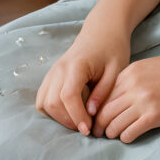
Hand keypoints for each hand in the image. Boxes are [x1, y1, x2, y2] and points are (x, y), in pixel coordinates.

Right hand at [35, 20, 129, 135]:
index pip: (68, 96)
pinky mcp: (50, 77)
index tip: (88, 129)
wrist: (102, 30)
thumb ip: (104, 91)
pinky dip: (52, 111)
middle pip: (52, 103)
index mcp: (76, 65)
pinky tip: (70, 112)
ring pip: (43, 104)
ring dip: (59, 118)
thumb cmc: (113, 48)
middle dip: (68, 120)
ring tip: (80, 120)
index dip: (76, 116)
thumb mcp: (117, 69)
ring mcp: (52, 72)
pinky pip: (43, 100)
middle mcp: (59, 69)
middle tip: (87, 127)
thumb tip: (91, 114)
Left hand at [91, 53, 159, 142]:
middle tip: (102, 134)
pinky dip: (126, 138)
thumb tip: (118, 100)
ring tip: (117, 136)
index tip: (101, 120)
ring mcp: (144, 100)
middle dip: (100, 126)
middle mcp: (135, 84)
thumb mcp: (154, 68)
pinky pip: (128, 133)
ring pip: (113, 124)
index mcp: (133, 71)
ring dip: (112, 134)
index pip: (104, 96)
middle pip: (104, 112)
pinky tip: (132, 136)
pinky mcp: (155, 115)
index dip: (100, 110)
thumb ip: (135, 80)